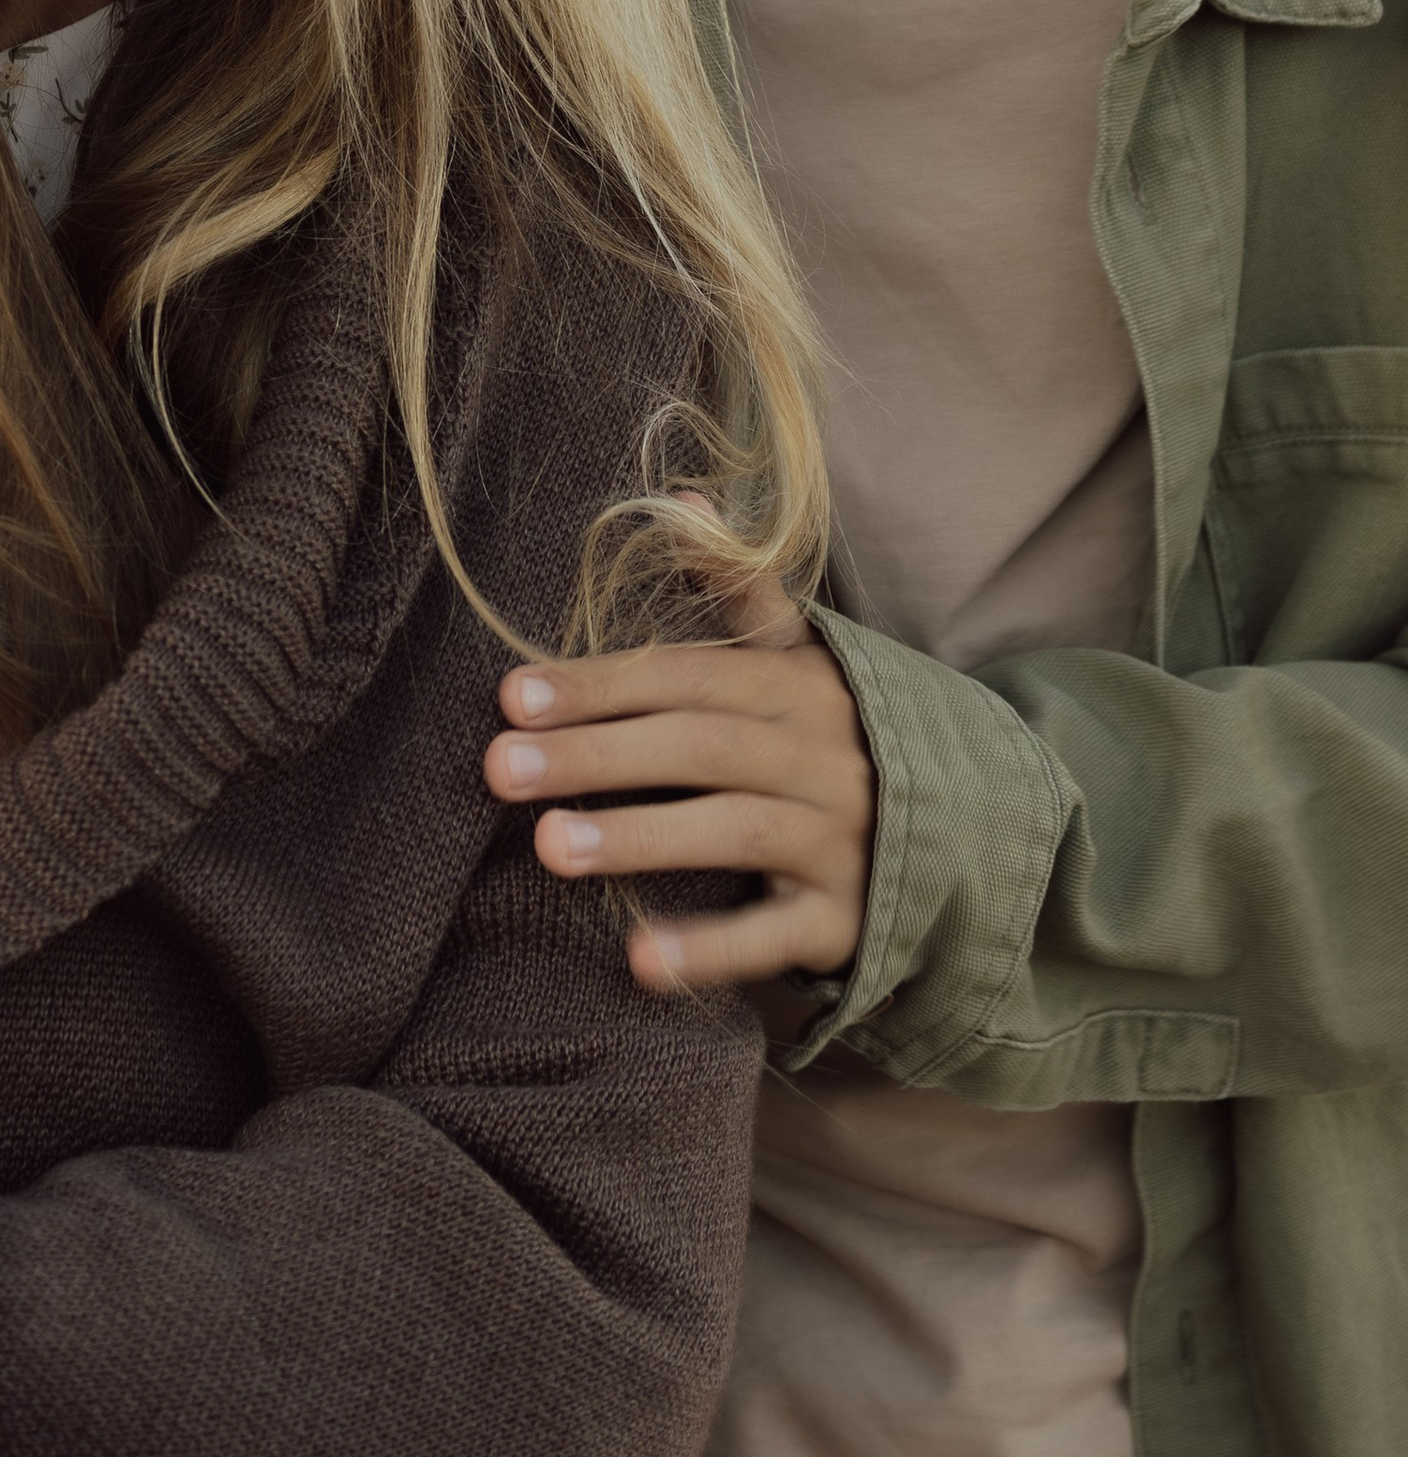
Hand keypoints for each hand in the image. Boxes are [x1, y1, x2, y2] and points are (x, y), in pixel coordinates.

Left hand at [484, 513, 872, 990]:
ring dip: (641, 838)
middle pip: (702, 746)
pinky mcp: (847, 923)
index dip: (602, 683)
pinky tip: (639, 958)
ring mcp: (842, 841)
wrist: (956, 843)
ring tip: (548, 847)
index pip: (690, 677)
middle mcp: (825, 758)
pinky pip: (778, 935)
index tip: (512, 694)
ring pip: (737, 831)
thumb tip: (682, 497)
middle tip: (500, 768)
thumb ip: (741, 590)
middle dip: (598, 753)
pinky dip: (713, 949)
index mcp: (802, 688)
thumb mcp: (802, 661)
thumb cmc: (839, 742)